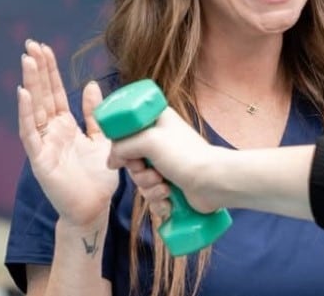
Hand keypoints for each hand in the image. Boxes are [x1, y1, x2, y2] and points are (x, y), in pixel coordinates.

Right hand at [17, 40, 118, 226]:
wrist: (94, 209)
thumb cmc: (97, 178)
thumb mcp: (102, 138)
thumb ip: (94, 113)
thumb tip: (90, 84)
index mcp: (65, 126)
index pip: (54, 92)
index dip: (49, 70)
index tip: (44, 47)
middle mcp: (51, 132)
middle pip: (42, 95)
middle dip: (37, 69)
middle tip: (30, 44)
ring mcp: (43, 144)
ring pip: (34, 109)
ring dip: (30, 84)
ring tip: (26, 60)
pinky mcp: (39, 160)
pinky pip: (30, 133)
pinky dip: (26, 113)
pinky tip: (23, 93)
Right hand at [100, 104, 226, 215]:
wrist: (212, 182)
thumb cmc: (184, 155)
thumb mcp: (148, 140)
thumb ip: (122, 147)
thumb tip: (111, 163)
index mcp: (158, 122)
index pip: (127, 131)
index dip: (123, 146)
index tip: (127, 155)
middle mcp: (161, 142)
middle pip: (131, 160)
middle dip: (139, 172)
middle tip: (152, 171)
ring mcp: (166, 165)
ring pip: (141, 181)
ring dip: (150, 188)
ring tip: (166, 187)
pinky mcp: (172, 187)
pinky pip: (152, 197)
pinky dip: (159, 201)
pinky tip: (170, 200)